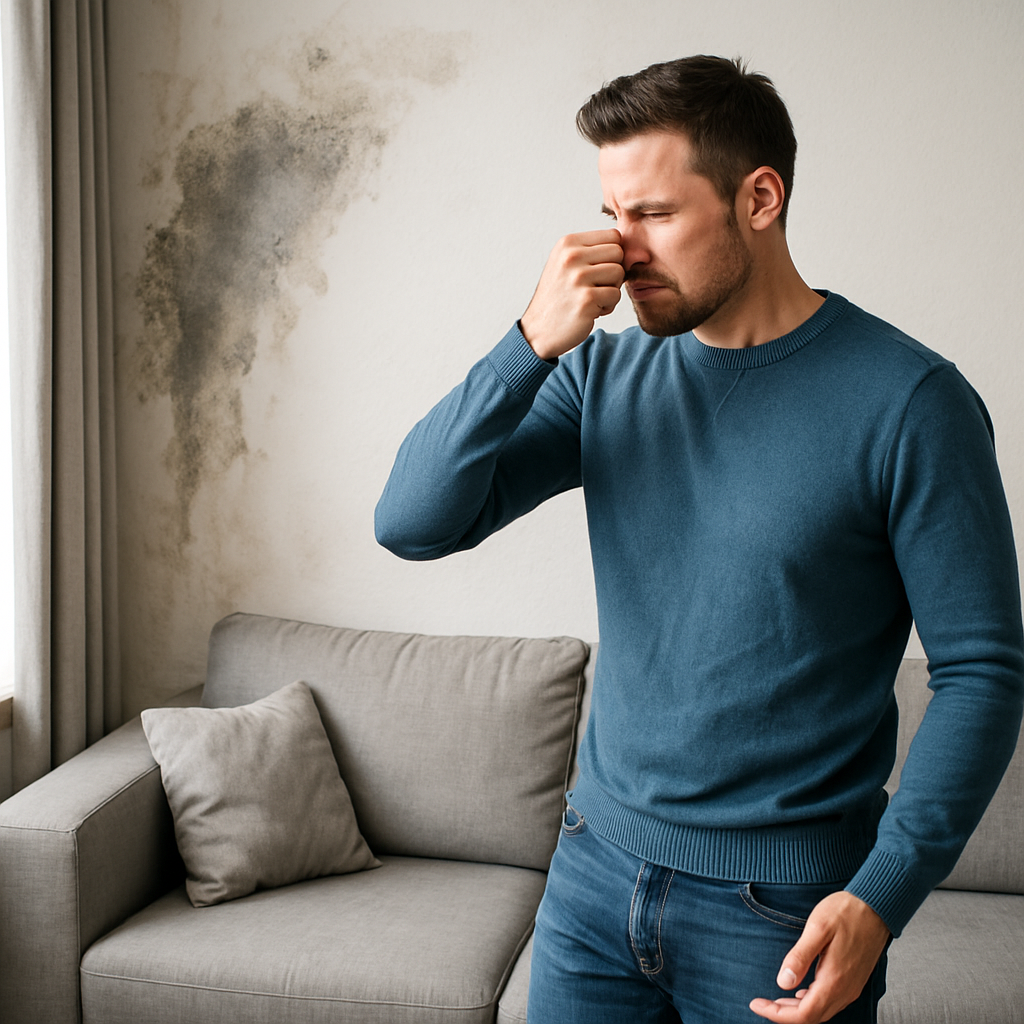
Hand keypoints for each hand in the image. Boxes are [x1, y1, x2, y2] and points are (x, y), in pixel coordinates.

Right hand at [519, 230, 623, 360]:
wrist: (539, 330)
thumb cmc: (560, 296)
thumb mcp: (567, 263)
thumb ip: (593, 251)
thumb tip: (634, 248)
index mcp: (567, 243)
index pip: (613, 235)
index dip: (612, 255)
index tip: (597, 270)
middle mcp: (571, 257)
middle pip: (619, 253)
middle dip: (614, 271)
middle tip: (596, 286)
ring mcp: (578, 278)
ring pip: (619, 273)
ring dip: (611, 289)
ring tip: (592, 298)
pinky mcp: (586, 299)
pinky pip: (615, 295)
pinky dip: (607, 306)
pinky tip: (590, 310)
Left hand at [749, 891, 890, 1023]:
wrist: (876, 906)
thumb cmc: (846, 912)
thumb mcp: (818, 928)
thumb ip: (800, 957)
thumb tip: (783, 982)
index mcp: (834, 980)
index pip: (804, 1015)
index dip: (778, 1015)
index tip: (756, 1004)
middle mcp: (845, 990)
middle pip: (812, 1018)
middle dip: (784, 1015)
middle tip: (762, 1003)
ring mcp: (851, 987)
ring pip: (821, 1012)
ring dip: (798, 1010)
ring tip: (776, 999)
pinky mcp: (853, 980)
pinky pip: (830, 1002)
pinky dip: (811, 1002)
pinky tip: (800, 992)